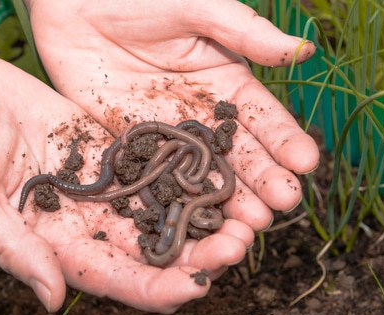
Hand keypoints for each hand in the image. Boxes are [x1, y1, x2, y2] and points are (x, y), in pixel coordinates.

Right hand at [0, 56, 246, 312]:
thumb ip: (16, 248)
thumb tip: (51, 298)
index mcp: (67, 246)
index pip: (120, 280)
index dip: (157, 288)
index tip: (195, 287)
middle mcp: (100, 224)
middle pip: (158, 251)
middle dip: (200, 255)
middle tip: (237, 244)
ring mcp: (115, 189)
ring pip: (170, 212)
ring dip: (207, 218)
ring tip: (245, 216)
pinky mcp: (123, 154)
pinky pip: (163, 168)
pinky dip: (193, 175)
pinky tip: (221, 173)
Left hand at [26, 0, 319, 230]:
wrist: (77, 3)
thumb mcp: (199, 7)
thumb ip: (247, 33)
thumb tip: (305, 51)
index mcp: (229, 85)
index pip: (265, 118)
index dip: (286, 141)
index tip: (306, 164)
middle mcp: (206, 117)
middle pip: (241, 154)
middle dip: (265, 179)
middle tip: (284, 204)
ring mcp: (172, 136)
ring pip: (206, 174)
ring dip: (231, 199)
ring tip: (252, 223)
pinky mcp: (137, 146)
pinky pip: (161, 176)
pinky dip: (179, 199)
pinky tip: (198, 220)